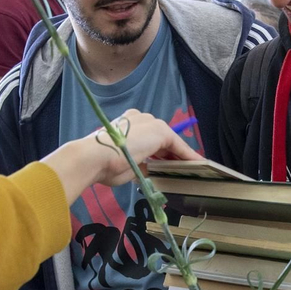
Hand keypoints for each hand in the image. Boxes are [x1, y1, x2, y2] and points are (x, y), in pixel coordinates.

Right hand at [46, 110, 202, 200]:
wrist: (93, 158)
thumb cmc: (101, 165)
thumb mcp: (122, 164)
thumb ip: (137, 164)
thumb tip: (148, 170)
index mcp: (126, 124)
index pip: (148, 139)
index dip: (159, 154)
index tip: (167, 166)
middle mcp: (139, 118)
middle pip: (162, 140)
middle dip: (172, 156)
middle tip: (182, 171)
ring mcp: (150, 123)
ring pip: (171, 143)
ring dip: (182, 157)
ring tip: (194, 170)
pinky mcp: (161, 131)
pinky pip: (179, 146)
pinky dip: (189, 156)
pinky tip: (197, 166)